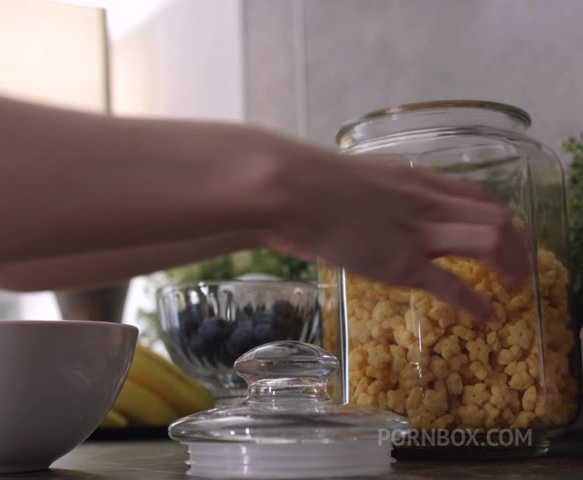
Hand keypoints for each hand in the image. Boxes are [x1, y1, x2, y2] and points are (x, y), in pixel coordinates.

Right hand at [261, 144, 530, 318]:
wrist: (291, 190)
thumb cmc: (303, 183)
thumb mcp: (349, 179)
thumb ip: (363, 195)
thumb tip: (353, 208)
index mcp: (413, 180)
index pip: (472, 193)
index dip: (495, 213)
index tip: (501, 229)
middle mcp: (426, 201)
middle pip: (493, 215)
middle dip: (516, 242)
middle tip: (517, 264)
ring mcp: (417, 232)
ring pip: (489, 241)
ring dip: (510, 264)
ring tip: (514, 285)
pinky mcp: (402, 263)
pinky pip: (451, 284)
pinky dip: (475, 301)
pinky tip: (487, 314)